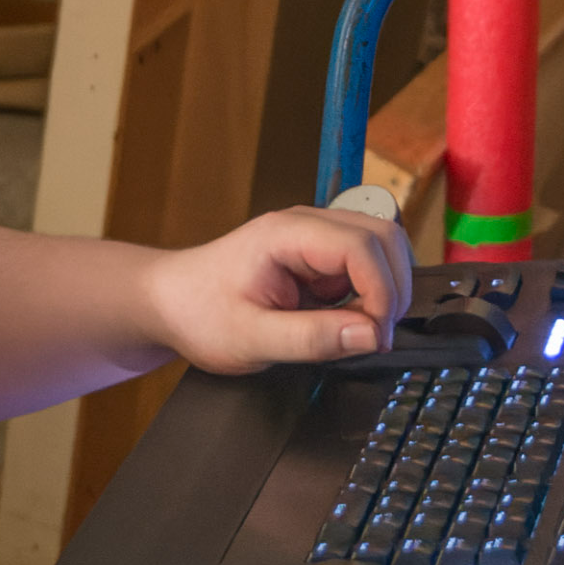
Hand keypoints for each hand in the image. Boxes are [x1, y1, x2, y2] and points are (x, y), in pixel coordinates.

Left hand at [147, 205, 412, 373]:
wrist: (170, 303)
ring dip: (384, 290)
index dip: (382, 291)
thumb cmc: (198, 313)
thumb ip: (312, 338)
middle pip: (383, 236)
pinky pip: (364, 266)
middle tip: (376, 335)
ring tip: (357, 330)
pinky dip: (369, 295)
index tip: (376, 335)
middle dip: (393, 287)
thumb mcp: (252, 339)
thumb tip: (370, 335)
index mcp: (285, 235)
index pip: (361, 246)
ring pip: (381, 248)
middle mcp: (305, 226)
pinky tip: (344, 321)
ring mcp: (314, 238)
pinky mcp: (318, 256)